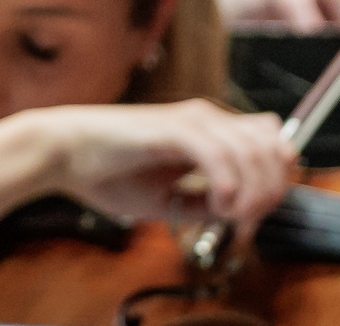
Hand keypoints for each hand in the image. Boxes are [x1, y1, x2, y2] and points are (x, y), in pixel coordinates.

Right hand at [21, 100, 295, 228]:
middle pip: (274, 149)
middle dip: (270, 192)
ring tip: (227, 215)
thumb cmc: (107, 173)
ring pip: (254, 152)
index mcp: (206, 130)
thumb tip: (244, 212)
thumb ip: (207, 201)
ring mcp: (190, 120)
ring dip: (253, 192)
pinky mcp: (171, 129)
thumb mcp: (171, 196)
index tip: (252, 214)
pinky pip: (220, 156)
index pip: (272, 142)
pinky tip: (217, 203)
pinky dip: (228, 185)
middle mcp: (205, 118)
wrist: (62, 153)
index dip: (276, 179)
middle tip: (243, 222)